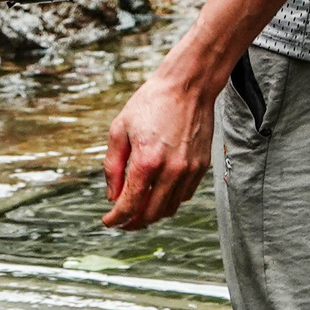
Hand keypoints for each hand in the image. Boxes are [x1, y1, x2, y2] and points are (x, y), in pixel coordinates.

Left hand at [102, 72, 214, 230]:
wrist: (187, 87)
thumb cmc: (150, 104)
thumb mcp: (119, 129)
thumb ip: (113, 166)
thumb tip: (112, 196)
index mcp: (146, 161)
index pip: (130, 204)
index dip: (116, 218)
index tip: (108, 222)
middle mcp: (171, 171)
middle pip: (151, 214)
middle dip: (133, 222)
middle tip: (121, 221)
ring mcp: (189, 171)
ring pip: (169, 209)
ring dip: (152, 215)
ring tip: (138, 210)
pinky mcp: (201, 168)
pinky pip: (184, 196)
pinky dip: (169, 201)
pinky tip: (157, 194)